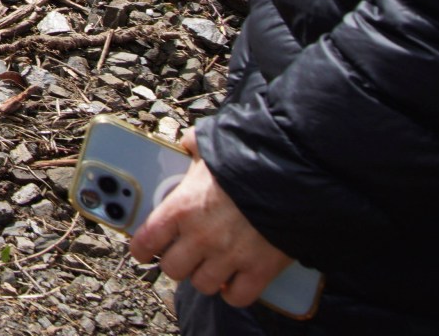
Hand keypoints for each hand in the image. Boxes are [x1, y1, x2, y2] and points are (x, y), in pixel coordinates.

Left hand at [131, 129, 294, 307]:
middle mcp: (201, 236)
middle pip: (172, 269)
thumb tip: (187, 142)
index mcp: (182, 207)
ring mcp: (230, 256)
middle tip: (186, 253)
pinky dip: (235, 292)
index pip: (146, 240)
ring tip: (212, 263)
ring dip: (206, 276)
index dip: (142, 249)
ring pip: (203, 285)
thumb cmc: (251, 159)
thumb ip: (194, 147)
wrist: (296, 174)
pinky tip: (236, 280)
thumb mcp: (213, 148)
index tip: (144, 250)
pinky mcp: (259, 270)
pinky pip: (237, 296)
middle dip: (177, 262)